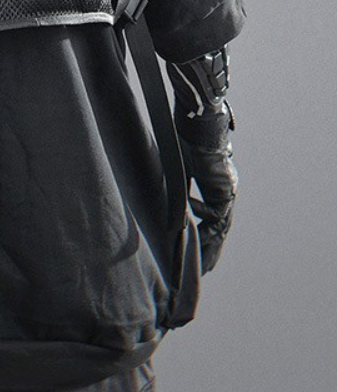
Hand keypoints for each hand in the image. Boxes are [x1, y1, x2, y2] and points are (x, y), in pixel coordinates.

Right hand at [175, 103, 237, 274]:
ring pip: (220, 227)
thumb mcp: (177, 166)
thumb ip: (175, 185)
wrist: (198, 122)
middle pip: (219, 228)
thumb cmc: (186, 136)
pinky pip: (216, 216)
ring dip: (209, 244)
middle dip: (210, 250)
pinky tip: (188, 223)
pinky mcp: (225, 190)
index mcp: (214, 183)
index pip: (211, 216)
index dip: (204, 235)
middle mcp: (224, 189)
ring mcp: (227, 190)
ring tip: (199, 262)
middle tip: (202, 269)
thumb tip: (164, 202)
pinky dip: (202, 222)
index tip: (194, 250)